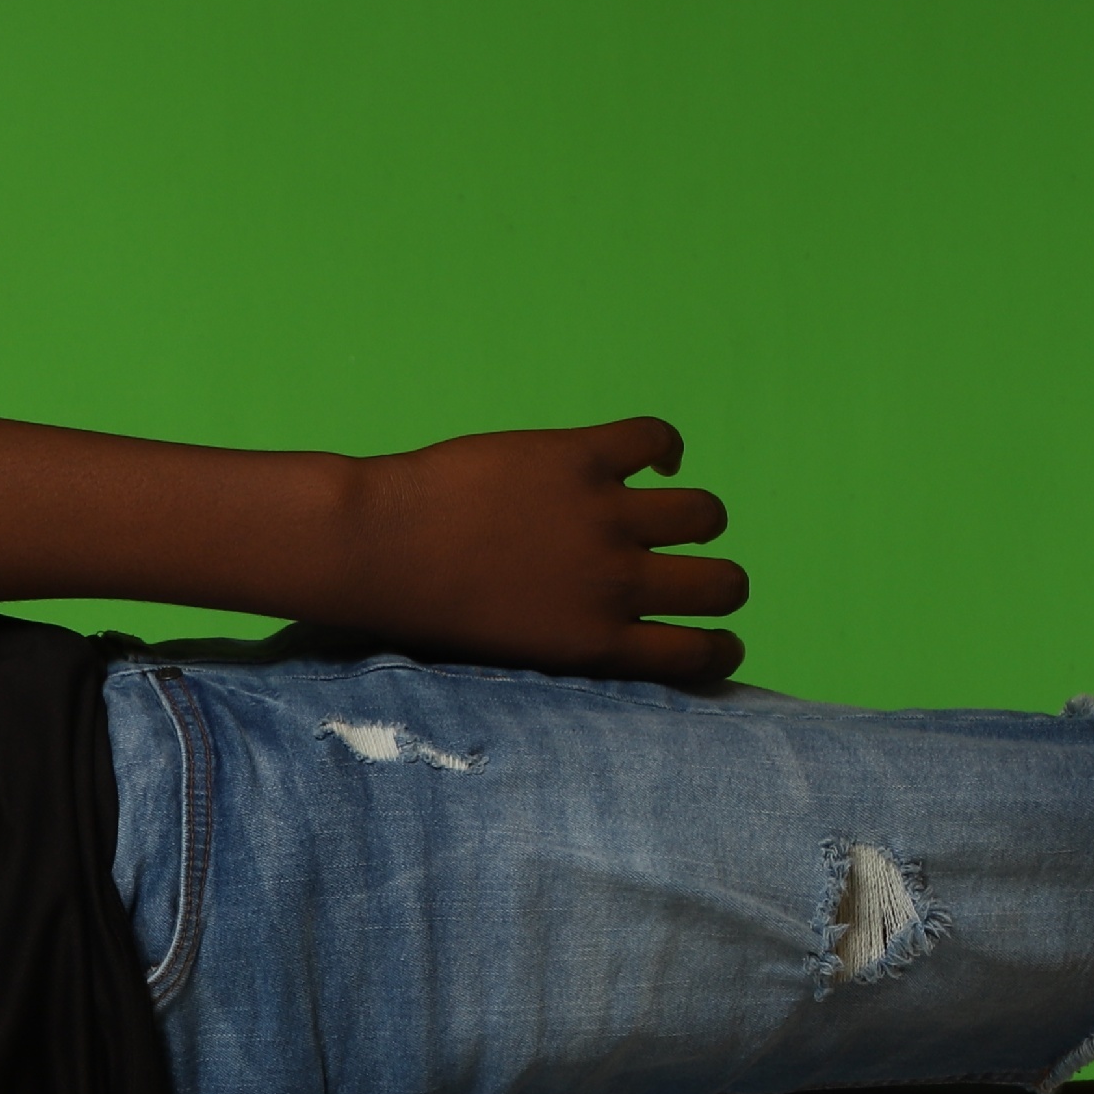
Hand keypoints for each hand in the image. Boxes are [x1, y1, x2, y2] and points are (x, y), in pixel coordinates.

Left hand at [326, 418, 744, 681]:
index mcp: (594, 644)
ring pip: (702, 513)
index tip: (718, 637)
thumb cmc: (421, 607)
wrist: (372, 549)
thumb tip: (616, 625)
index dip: (721, 647)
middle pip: (722, 583)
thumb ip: (572, 640)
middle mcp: (613, 583)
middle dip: (719, 583)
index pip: (699, 655)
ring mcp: (602, 516)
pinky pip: (657, 438)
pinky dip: (665, 447)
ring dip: (695, 517)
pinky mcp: (580, 456)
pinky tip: (651, 459)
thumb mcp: (510, 652)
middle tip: (694, 574)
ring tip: (667, 515)